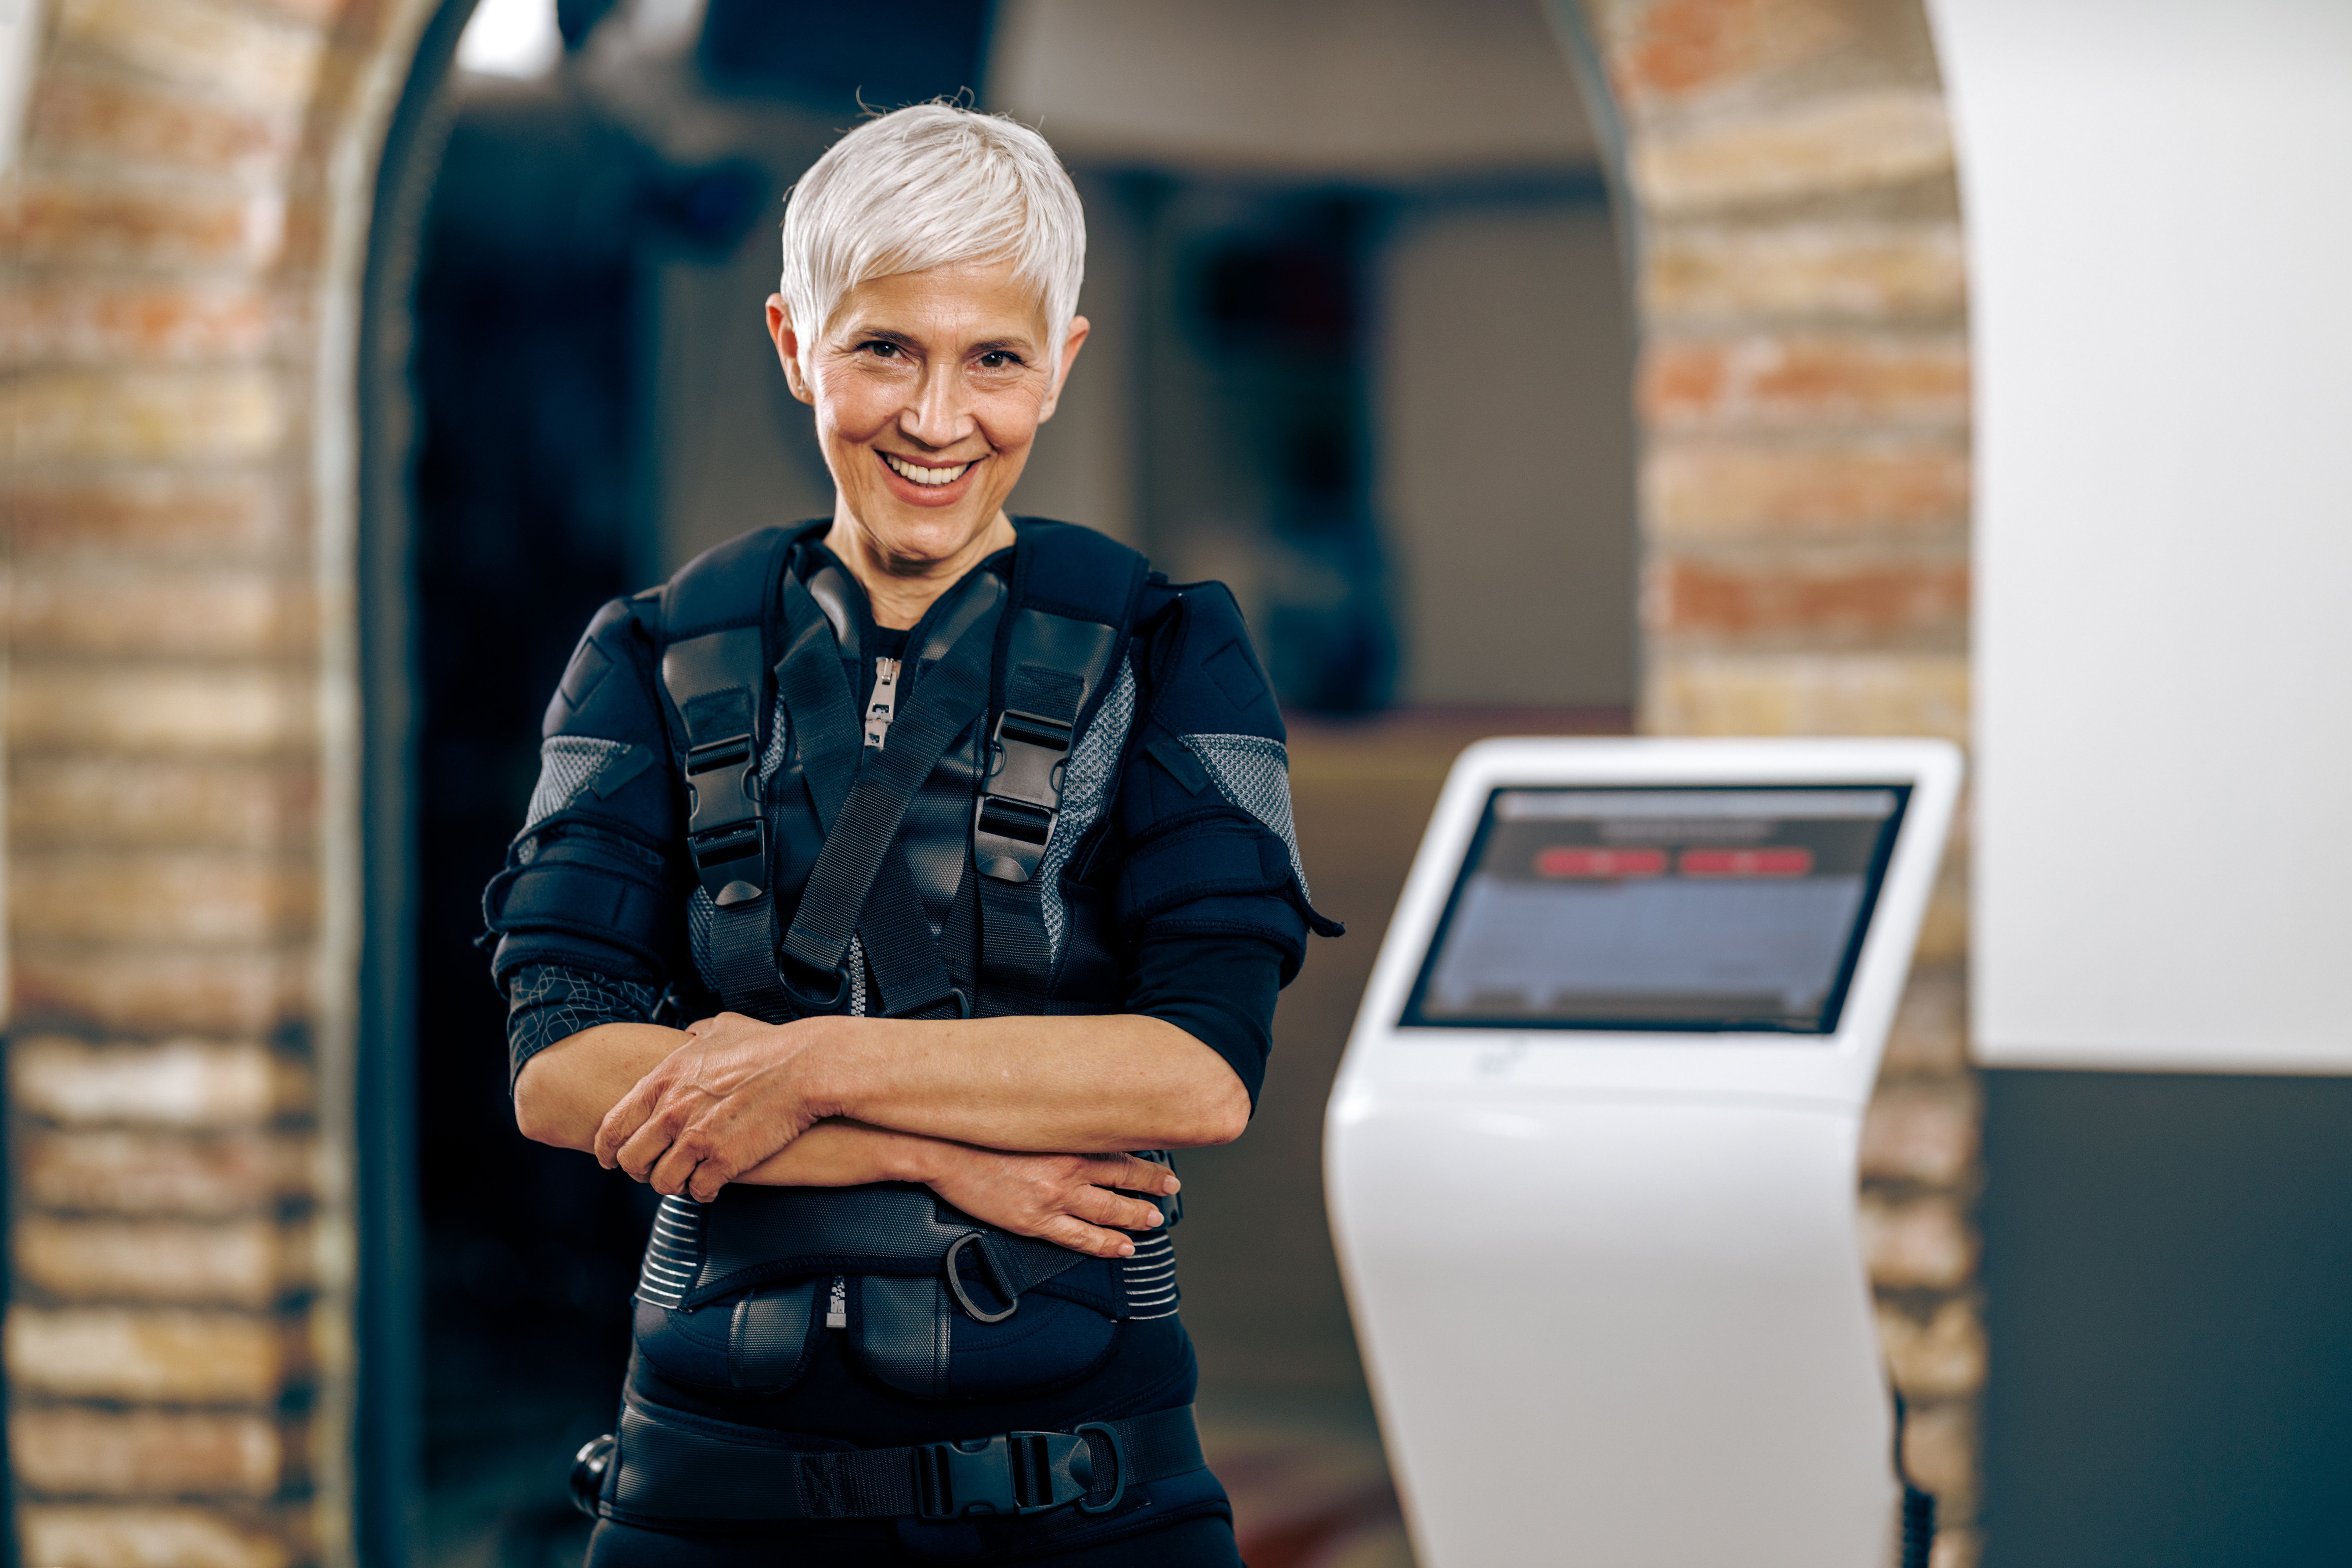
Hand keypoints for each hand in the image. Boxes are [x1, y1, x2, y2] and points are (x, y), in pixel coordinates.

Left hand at [595, 1012, 831, 1201]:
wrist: (804, 1068)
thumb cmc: (768, 1047)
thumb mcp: (721, 1027)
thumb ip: (696, 1034)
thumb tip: (692, 1033)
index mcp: (663, 1081)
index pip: (613, 1126)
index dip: (608, 1149)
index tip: (612, 1158)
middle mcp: (672, 1112)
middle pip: (632, 1161)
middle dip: (642, 1171)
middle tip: (657, 1170)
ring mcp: (696, 1139)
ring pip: (662, 1182)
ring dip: (674, 1184)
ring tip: (689, 1178)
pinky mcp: (723, 1162)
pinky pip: (698, 1191)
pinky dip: (704, 1192)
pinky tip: (714, 1183)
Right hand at [915, 1145, 1180, 1257]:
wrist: (944, 1148)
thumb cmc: (980, 1131)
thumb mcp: (1026, 1118)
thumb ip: (1055, 1124)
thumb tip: (1077, 1123)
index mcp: (1067, 1138)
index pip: (1119, 1148)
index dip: (1145, 1160)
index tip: (1162, 1164)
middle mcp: (1069, 1166)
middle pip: (1123, 1177)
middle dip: (1151, 1186)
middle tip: (1169, 1190)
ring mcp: (1055, 1196)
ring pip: (1109, 1211)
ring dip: (1135, 1216)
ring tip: (1152, 1220)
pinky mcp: (1036, 1220)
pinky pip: (1081, 1237)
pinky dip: (1107, 1245)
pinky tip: (1123, 1248)